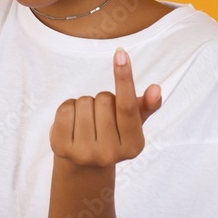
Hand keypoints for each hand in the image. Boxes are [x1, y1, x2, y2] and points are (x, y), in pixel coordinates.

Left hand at [49, 48, 161, 167]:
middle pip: (103, 99)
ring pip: (84, 102)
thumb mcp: (132, 124)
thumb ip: (145, 106)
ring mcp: (84, 153)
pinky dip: (69, 108)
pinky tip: (73, 122)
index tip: (120, 53)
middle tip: (101, 116)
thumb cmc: (112, 135)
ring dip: (85, 104)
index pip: (128, 107)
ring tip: (88, 120)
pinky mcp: (62, 148)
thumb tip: (156, 89)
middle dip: (102, 99)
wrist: (84, 164)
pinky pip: (65, 109)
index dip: (124, 78)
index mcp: (133, 146)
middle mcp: (110, 154)